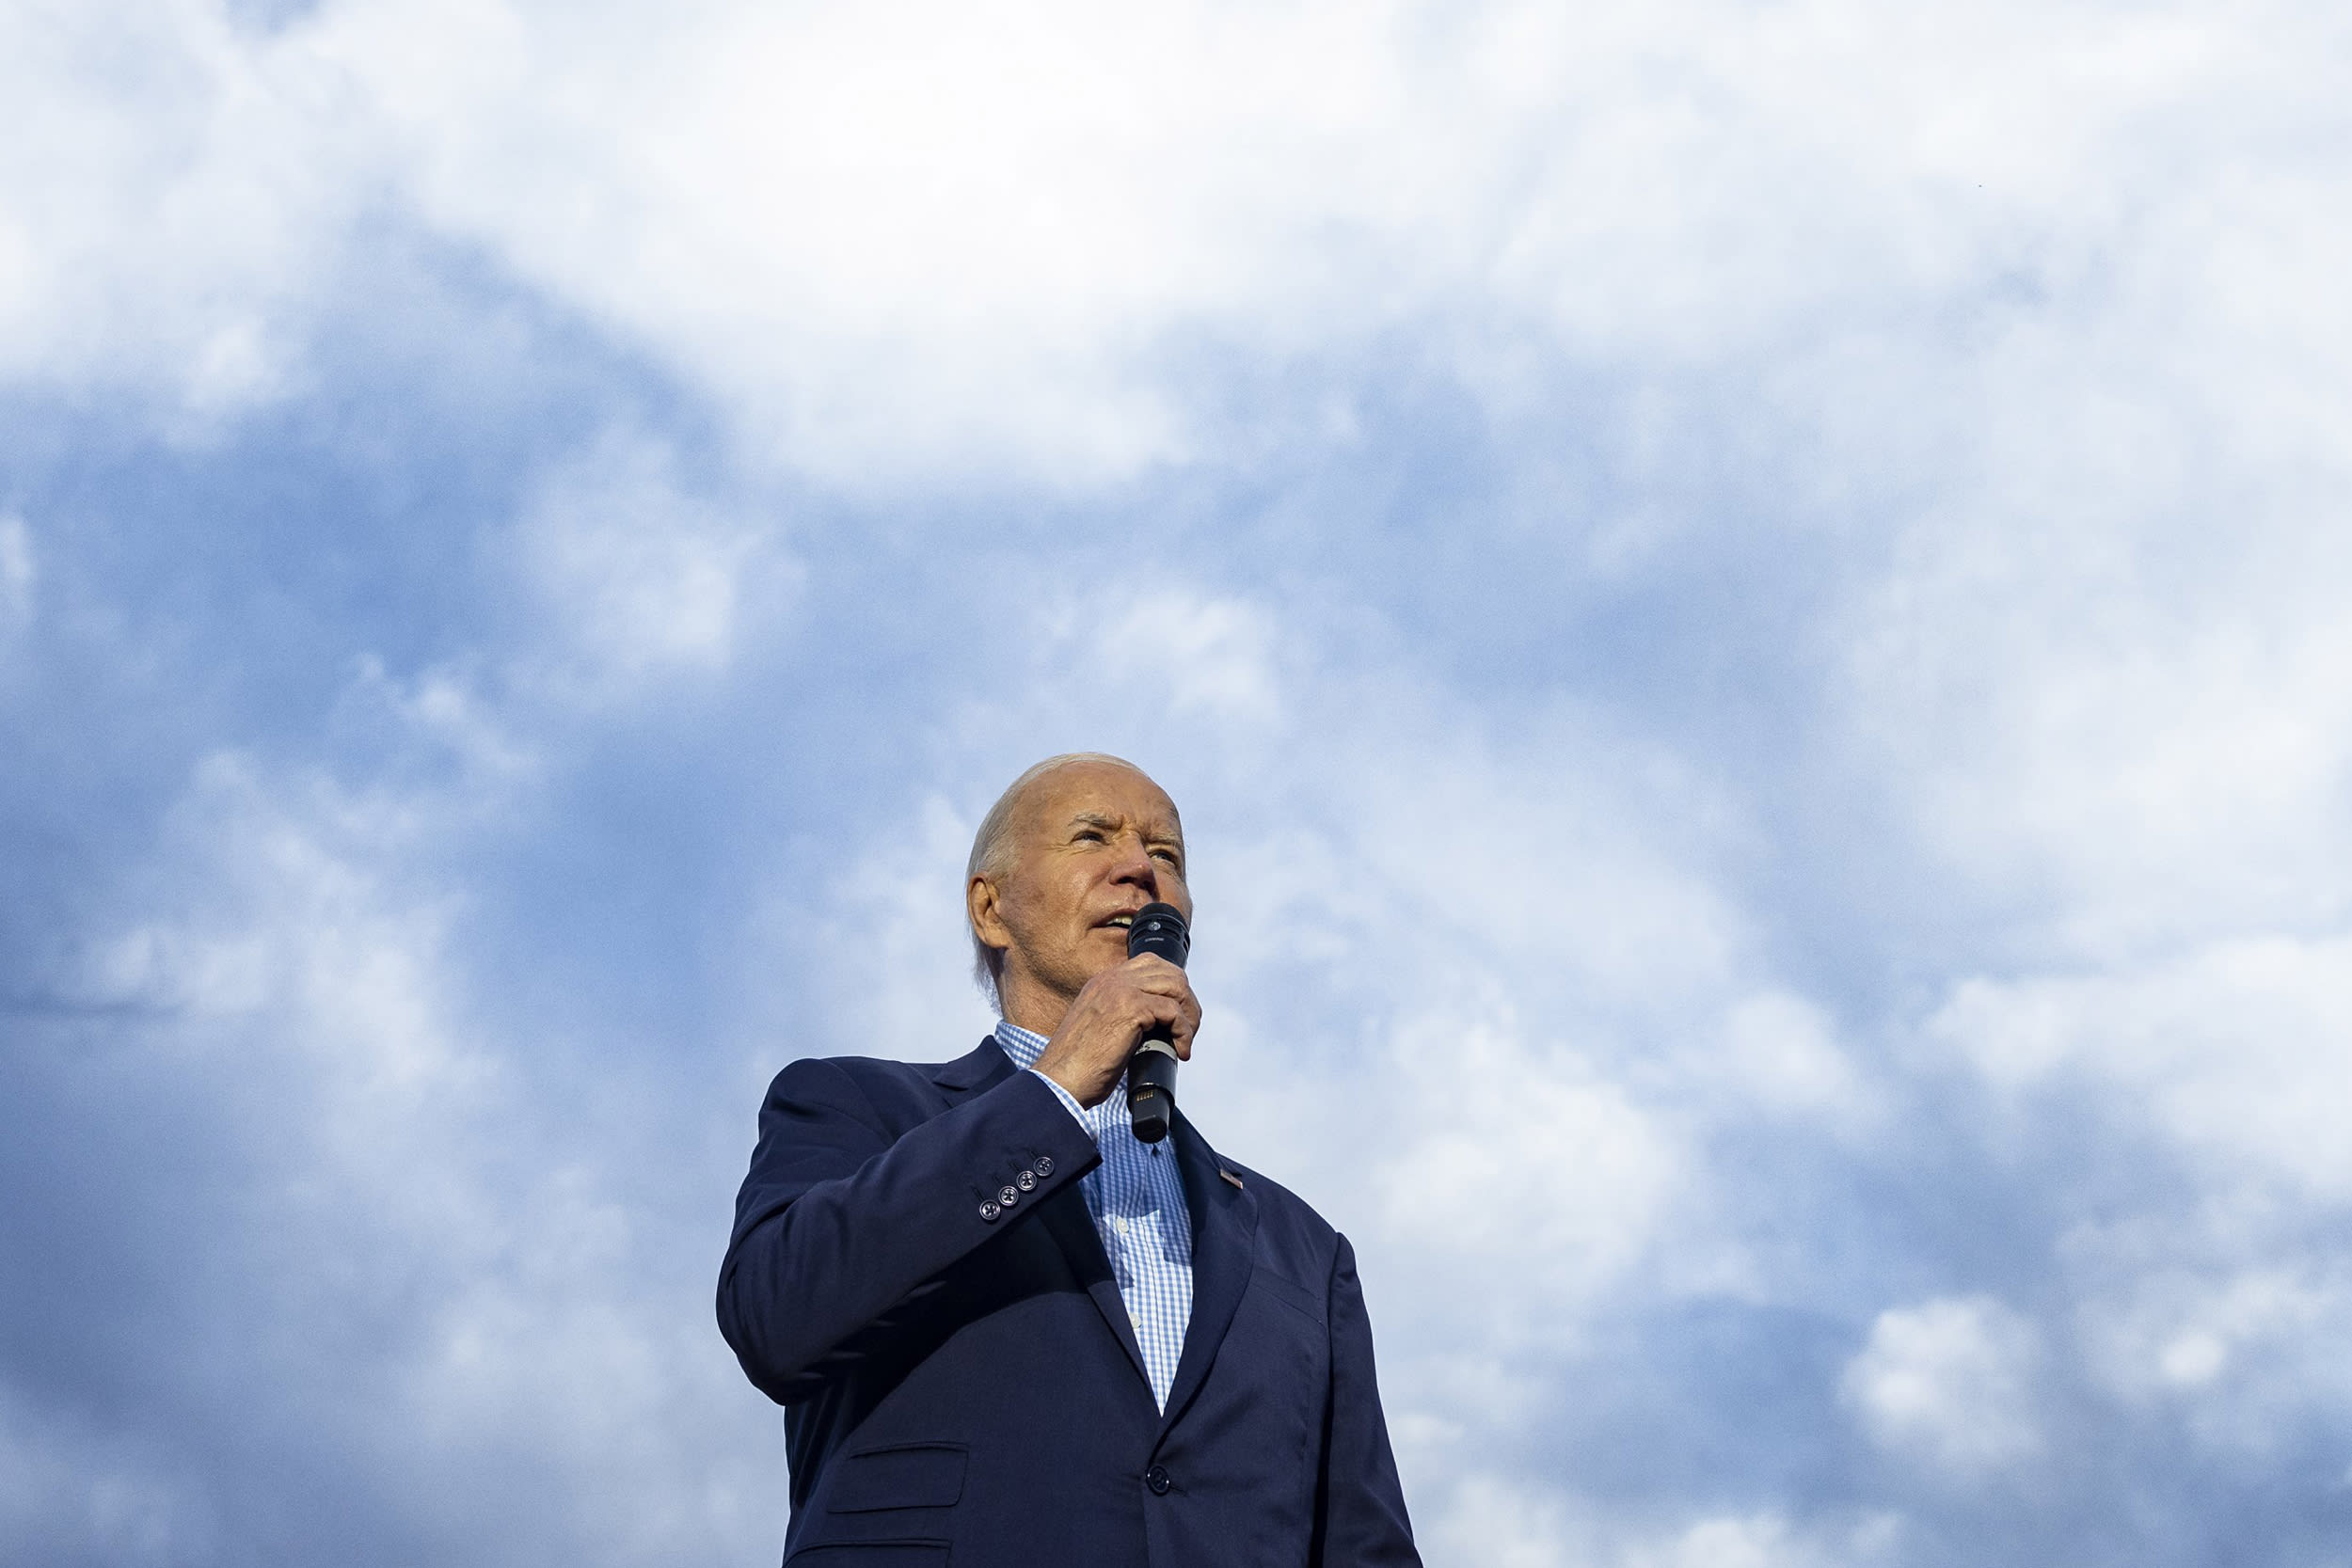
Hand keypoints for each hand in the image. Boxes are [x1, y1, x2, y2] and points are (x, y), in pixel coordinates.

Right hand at [1032, 954, 1199, 1108]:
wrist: (1060, 1080)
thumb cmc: (1079, 1065)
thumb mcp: (1101, 1026)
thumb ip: (1123, 1013)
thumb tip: (1158, 1022)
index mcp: (1103, 981)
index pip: (1151, 964)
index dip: (1172, 988)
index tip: (1178, 1015)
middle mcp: (1112, 979)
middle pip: (1170, 972)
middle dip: (1187, 1001)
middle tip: (1187, 1030)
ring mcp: (1120, 991)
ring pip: (1176, 987)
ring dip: (1188, 1015)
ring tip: (1185, 1040)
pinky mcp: (1129, 1010)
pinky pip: (1173, 1011)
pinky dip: (1184, 1032)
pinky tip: (1180, 1051)